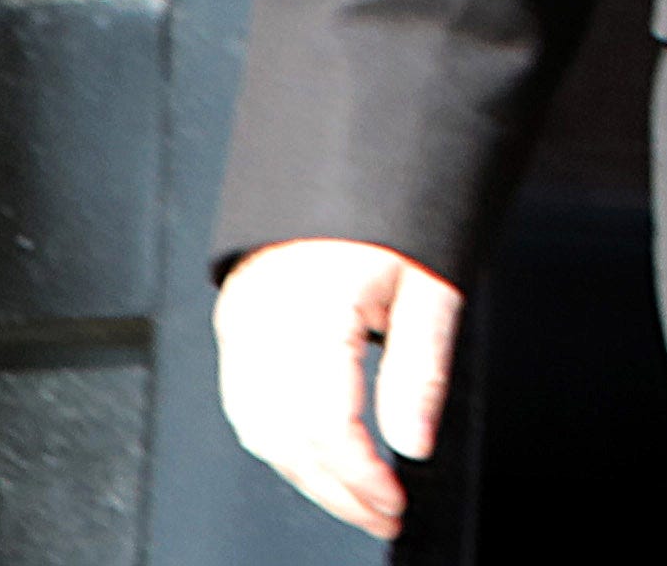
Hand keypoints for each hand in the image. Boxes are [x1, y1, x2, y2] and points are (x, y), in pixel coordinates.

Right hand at [216, 237, 463, 538]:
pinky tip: (315, 455)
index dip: (358, 476)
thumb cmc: (392, 207)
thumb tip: (413, 444)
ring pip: (258, 427)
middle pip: (286, 436)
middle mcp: (264, 318)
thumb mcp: (431, 282)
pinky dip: (279, 439)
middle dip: (334, 487)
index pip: (326, 422)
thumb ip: (419, 368)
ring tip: (354, 493)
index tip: (393, 502)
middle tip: (380, 511)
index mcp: (313, 305)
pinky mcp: (235, 320)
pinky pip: (244, 401)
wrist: (346, 156)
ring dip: (305, 471)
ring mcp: (240, 320)